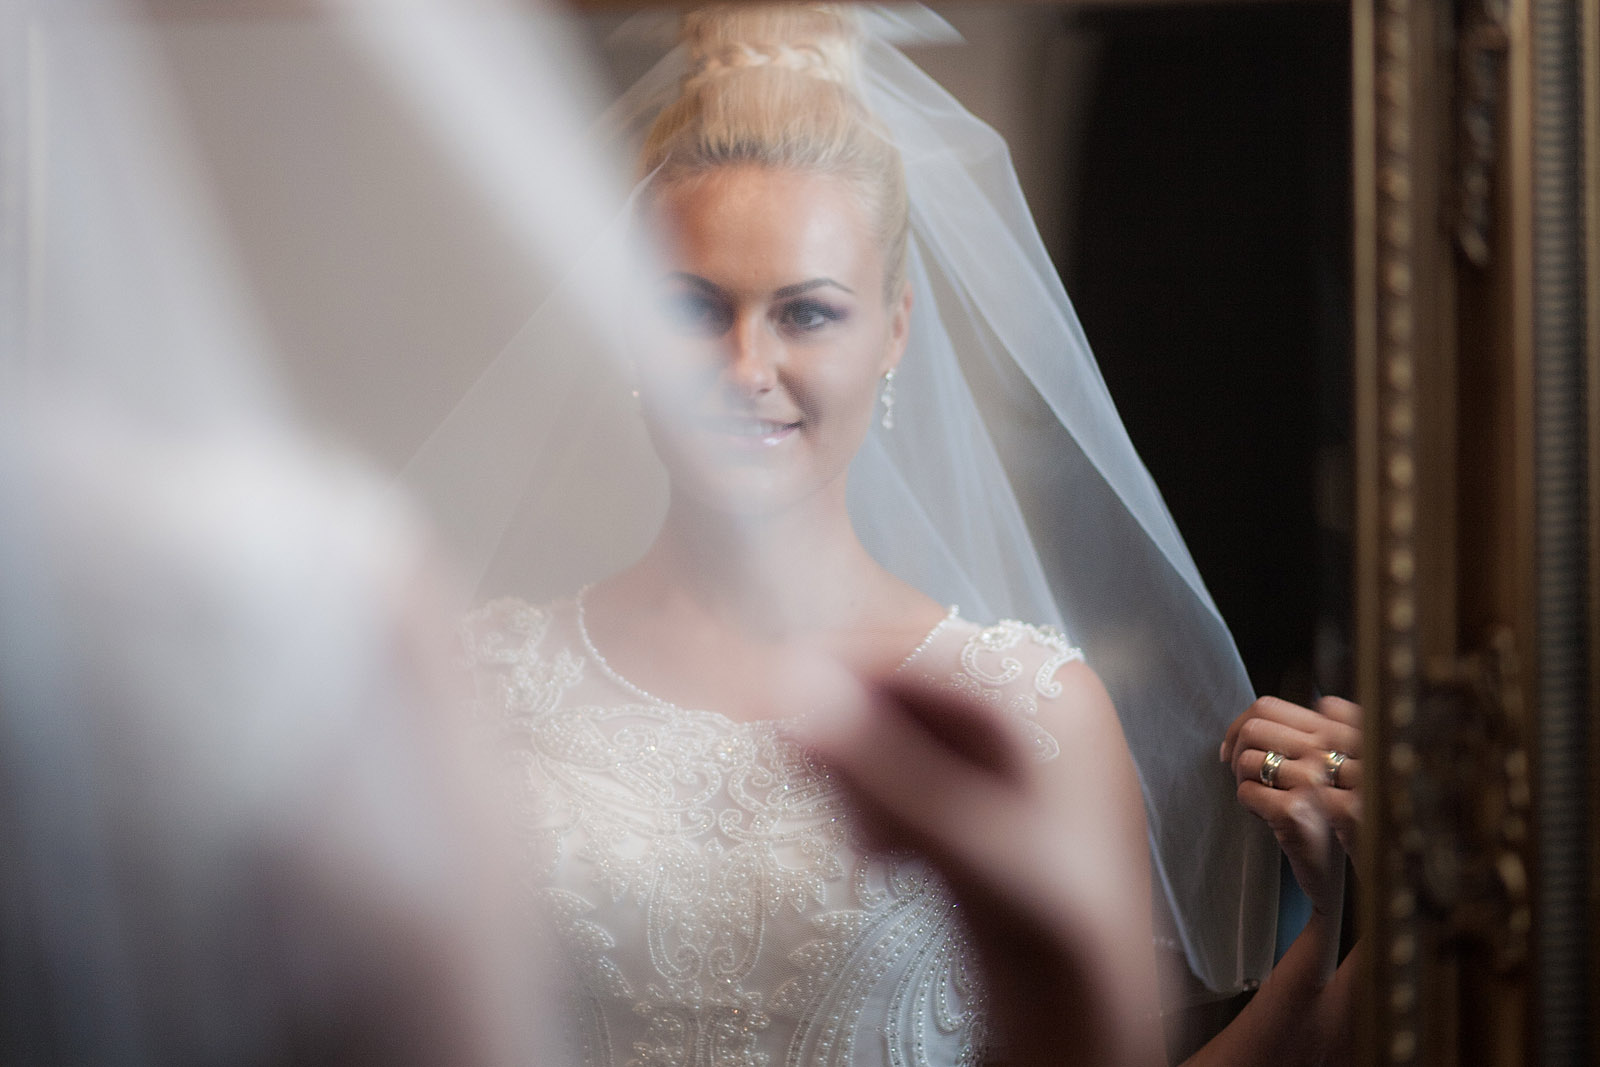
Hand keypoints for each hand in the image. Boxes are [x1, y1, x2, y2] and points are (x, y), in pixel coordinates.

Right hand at [795, 674, 1159, 1066]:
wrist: (1088, 1028)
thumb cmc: (1057, 939)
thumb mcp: (965, 846)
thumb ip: (882, 766)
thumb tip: (796, 684)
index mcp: (1056, 693)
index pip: (924, 652)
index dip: (840, 671)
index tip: (765, 697)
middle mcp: (1041, 708)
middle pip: (909, 692)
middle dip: (853, 738)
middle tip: (802, 776)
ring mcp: (1018, 755)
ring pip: (902, 737)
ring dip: (862, 781)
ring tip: (864, 843)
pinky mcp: (992, 804)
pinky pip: (912, 777)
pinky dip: (882, 807)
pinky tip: (881, 857)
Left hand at [1221, 696, 1363, 917]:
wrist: (1353, 869)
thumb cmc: (1336, 814)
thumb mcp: (1333, 766)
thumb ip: (1309, 734)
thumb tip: (1252, 720)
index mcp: (1335, 732)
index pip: (1267, 706)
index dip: (1239, 724)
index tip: (1234, 746)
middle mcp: (1329, 752)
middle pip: (1252, 729)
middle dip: (1237, 751)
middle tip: (1242, 774)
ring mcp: (1315, 783)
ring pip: (1248, 761)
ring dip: (1243, 780)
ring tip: (1263, 796)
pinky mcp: (1296, 813)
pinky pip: (1246, 792)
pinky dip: (1248, 803)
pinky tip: (1269, 816)